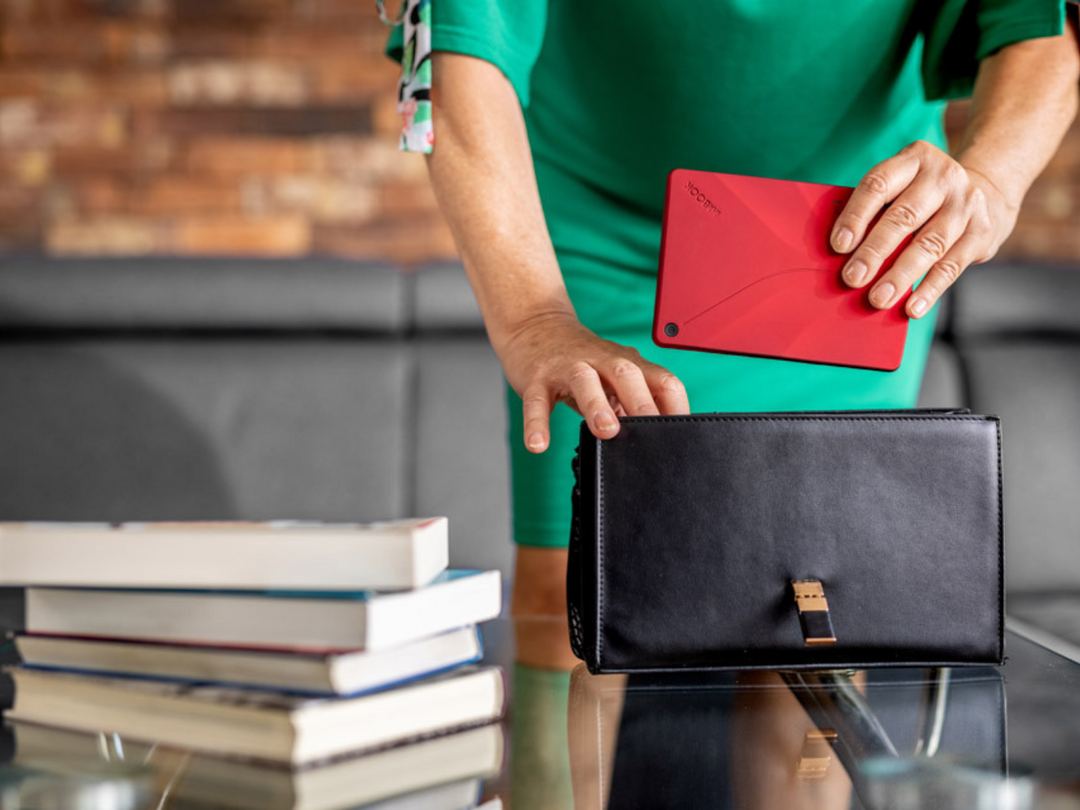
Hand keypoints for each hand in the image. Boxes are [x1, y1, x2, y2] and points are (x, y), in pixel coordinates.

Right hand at [494, 311, 689, 451]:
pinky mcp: (537, 377)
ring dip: (597, 405)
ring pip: (584, 380)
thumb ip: (630, 403)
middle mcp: (600, 360)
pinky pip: (537, 401)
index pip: (662, 380)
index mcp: (627, 363)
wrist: (535, 326)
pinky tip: (538, 444)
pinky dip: (536, 423)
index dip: (675, 407)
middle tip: (652, 435)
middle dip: (642, 403)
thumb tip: (652, 439)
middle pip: (626, 374)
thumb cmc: (581, 361)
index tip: (679, 437)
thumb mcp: (612, 377)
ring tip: (606, 431)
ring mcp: (567, 366)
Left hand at [831, 140, 1017, 317]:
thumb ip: (874, 210)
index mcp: (913, 159)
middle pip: (904, 217)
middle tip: (852, 279)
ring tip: (878, 299)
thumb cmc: (920, 196)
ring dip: (900, 275)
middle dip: (874, 251)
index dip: (856, 216)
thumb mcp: (900, 187)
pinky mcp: (981, 232)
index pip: (878, 185)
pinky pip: (952, 266)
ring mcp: (965, 204)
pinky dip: (929, 289)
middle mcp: (942, 177)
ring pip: (929, 244)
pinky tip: (912, 308)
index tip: (838, 246)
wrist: (984, 192)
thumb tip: (840, 253)